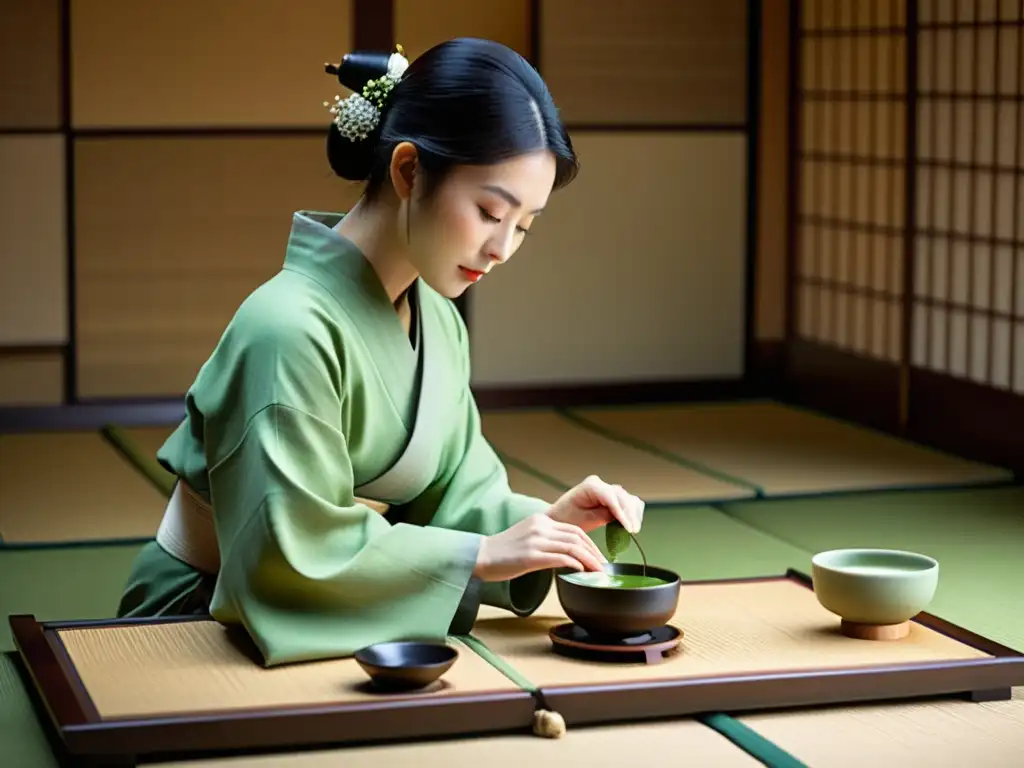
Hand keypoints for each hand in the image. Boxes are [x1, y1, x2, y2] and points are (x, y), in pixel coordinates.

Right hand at [472, 514, 606, 581]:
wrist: (480, 555)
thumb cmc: (503, 551)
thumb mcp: (527, 536)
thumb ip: (546, 539)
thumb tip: (567, 553)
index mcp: (540, 520)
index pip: (574, 529)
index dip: (590, 543)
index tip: (598, 556)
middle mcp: (540, 527)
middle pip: (577, 537)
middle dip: (594, 552)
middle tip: (603, 566)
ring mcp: (535, 541)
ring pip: (572, 547)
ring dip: (589, 560)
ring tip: (597, 571)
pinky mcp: (530, 556)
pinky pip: (560, 558)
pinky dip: (574, 564)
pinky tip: (581, 571)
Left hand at [546, 475, 644, 533]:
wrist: (559, 517)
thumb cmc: (566, 518)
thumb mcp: (582, 520)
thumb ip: (602, 516)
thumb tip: (622, 518)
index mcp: (590, 485)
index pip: (611, 497)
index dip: (622, 513)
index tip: (629, 528)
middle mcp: (601, 484)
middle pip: (623, 497)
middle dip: (630, 515)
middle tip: (632, 532)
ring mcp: (607, 489)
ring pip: (629, 498)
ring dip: (633, 514)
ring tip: (632, 530)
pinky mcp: (612, 497)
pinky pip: (628, 503)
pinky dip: (632, 513)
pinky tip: (631, 525)